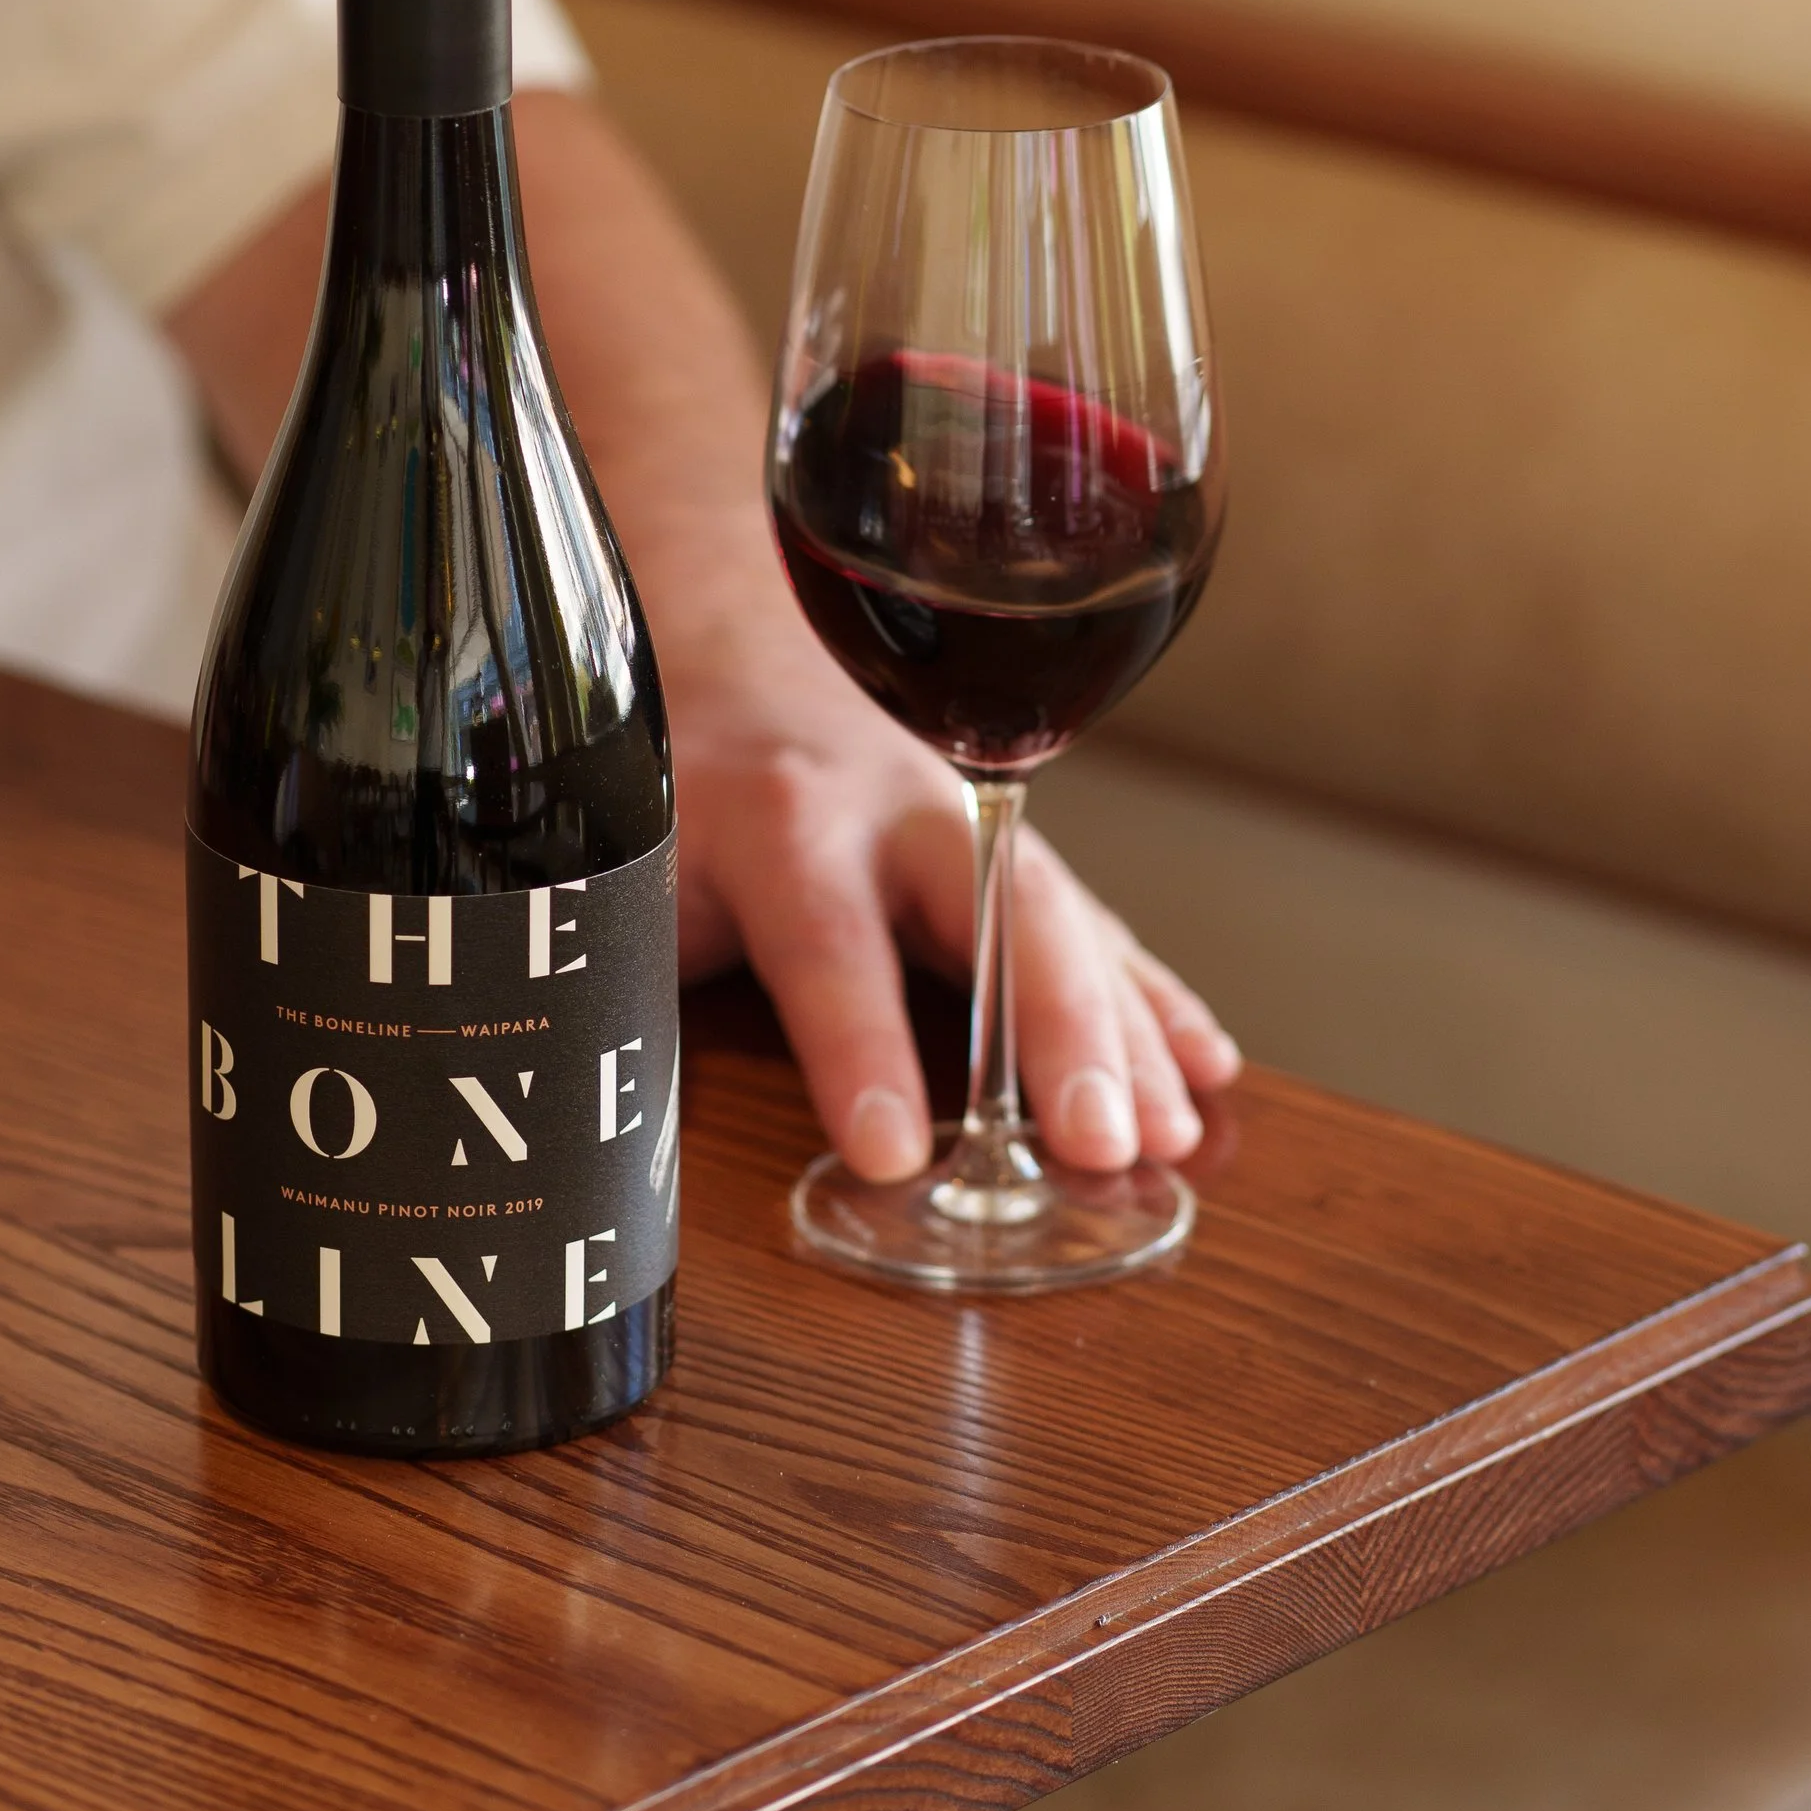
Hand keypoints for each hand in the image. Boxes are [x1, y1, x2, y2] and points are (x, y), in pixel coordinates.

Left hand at [669, 601, 1239, 1179]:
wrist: (732, 655)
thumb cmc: (672, 785)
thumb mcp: (623, 867)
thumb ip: (627, 968)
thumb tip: (601, 1118)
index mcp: (780, 816)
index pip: (827, 941)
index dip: (857, 1050)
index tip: (887, 1156)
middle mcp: (897, 810)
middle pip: (996, 914)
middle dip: (1058, 1031)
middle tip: (1103, 1143)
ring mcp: (974, 827)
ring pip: (1065, 921)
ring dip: (1129, 1031)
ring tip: (1174, 1133)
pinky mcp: (1012, 855)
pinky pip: (1096, 927)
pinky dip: (1155, 999)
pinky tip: (1209, 1069)